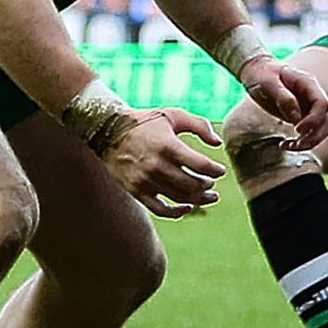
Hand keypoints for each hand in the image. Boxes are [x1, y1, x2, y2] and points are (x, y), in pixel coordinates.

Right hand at [102, 109, 226, 217]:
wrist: (107, 131)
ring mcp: (146, 180)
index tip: (220, 170)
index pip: (201, 165)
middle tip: (212, 183)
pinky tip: (188, 208)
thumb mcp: (173, 115)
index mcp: (168, 146)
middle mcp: (156, 165)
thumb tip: (218, 143)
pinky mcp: (137, 191)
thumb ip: (199, 125)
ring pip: (180, 198)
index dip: (215, 170)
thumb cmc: (146, 122)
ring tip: (209, 196)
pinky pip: (160, 210)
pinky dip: (176, 212)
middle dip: (208, 186)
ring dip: (199, 200)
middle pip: (192, 184)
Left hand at [239, 54, 327, 151]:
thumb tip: (296, 119)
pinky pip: (311, 133)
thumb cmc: (262, 75)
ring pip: (323, 129)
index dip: (314, 120)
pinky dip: (302, 142)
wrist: (258, 73)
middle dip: (315, 135)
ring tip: (289, 146)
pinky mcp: (303, 117)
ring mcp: (310, 107)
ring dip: (310, 141)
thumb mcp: (268, 83)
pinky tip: (286, 145)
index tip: (297, 129)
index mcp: (308, 84)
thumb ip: (283, 98)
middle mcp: (313, 96)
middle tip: (296, 144)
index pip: (322, 104)